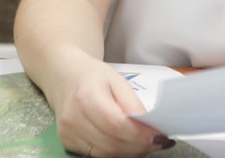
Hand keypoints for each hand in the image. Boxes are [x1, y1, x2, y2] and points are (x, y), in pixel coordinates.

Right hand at [52, 59, 174, 156]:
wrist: (64, 75)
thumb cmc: (93, 75)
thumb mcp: (117, 80)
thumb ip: (132, 104)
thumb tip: (149, 126)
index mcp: (86, 96)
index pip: (116, 124)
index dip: (139, 135)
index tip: (160, 137)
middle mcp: (73, 117)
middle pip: (111, 143)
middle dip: (139, 147)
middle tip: (158, 142)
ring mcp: (67, 133)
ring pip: (105, 154)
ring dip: (130, 152)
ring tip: (147, 145)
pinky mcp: (66, 142)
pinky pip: (96, 155)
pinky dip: (116, 153)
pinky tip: (128, 145)